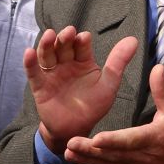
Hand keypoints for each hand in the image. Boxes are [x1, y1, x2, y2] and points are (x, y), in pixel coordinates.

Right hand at [26, 27, 137, 156]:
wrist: (75, 130)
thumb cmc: (93, 107)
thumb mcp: (108, 84)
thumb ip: (118, 62)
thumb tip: (134, 39)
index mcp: (83, 61)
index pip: (81, 46)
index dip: (81, 40)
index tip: (84, 38)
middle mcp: (66, 64)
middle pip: (63, 46)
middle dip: (65, 38)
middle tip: (68, 32)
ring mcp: (52, 74)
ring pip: (48, 55)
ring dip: (47, 44)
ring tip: (49, 35)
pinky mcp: (40, 86)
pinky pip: (34, 73)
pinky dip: (30, 63)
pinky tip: (28, 52)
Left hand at [63, 64, 163, 163]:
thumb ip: (162, 90)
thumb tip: (157, 68)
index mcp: (151, 138)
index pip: (129, 140)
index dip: (112, 141)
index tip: (96, 138)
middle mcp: (140, 157)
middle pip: (112, 155)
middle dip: (90, 150)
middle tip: (70, 142)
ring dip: (86, 161)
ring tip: (68, 153)